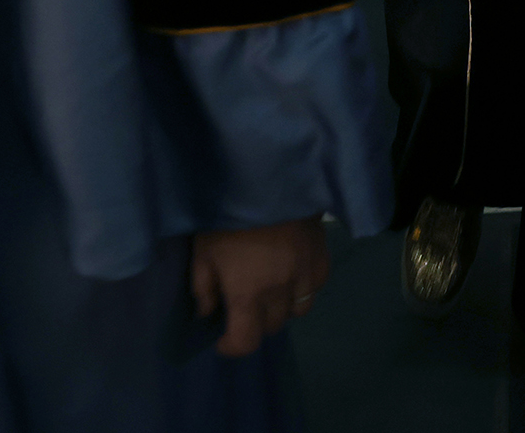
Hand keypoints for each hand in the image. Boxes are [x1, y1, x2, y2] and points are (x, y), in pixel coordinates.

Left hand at [191, 216, 329, 357]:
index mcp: (247, 293)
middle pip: (271, 327)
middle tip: (243, 306)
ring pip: (297, 311)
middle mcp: (279, 292)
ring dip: (281, 309)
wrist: (268, 177)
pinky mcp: (321, 257)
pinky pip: (315, 287)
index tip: (221, 338)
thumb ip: (203, 287)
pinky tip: (292, 273)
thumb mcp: (203, 249)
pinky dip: (303, 288)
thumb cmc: (228, 213)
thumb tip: (207, 313)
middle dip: (254, 324)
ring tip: (270, 291)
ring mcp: (305, 275)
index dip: (231, 347)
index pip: (245, 342)